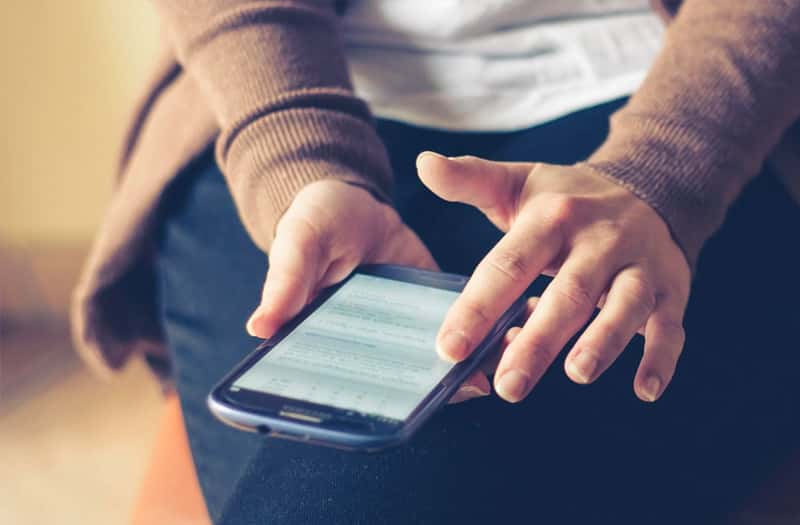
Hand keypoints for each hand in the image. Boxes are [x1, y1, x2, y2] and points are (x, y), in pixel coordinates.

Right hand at [245, 179, 489, 403]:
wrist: (356, 201)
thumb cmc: (315, 223)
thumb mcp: (299, 242)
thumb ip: (286, 281)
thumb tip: (260, 326)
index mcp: (329, 341)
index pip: (347, 384)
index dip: (372, 403)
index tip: (402, 411)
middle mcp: (370, 346)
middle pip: (400, 383)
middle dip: (434, 390)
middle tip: (468, 385)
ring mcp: (407, 330)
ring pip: (436, 362)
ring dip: (467, 367)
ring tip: (499, 365)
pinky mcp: (436, 308)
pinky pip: (463, 330)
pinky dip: (486, 335)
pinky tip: (512, 330)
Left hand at [417, 152, 690, 402]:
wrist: (649, 184)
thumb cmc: (568, 198)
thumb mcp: (518, 183)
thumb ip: (470, 179)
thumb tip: (424, 163)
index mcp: (552, 218)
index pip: (509, 265)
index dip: (477, 307)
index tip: (449, 348)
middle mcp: (598, 241)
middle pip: (568, 293)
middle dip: (538, 341)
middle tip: (508, 386)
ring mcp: (638, 266)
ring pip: (625, 305)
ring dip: (604, 341)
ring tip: (577, 374)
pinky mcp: (670, 289)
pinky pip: (670, 326)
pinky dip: (661, 358)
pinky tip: (645, 390)